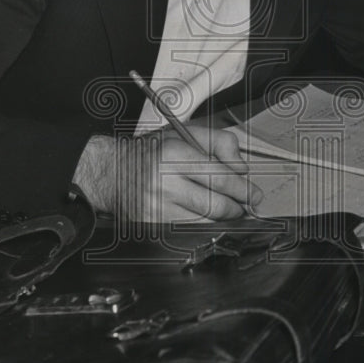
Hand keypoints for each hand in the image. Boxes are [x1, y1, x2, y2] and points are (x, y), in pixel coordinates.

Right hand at [73, 126, 261, 221]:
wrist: (110, 171)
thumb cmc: (151, 151)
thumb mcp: (184, 133)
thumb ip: (219, 142)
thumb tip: (242, 167)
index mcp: (174, 153)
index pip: (220, 176)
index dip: (242, 188)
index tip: (253, 194)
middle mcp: (164, 180)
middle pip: (215, 203)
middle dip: (236, 207)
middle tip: (245, 206)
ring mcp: (156, 205)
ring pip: (204, 220)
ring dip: (221, 218)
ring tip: (227, 210)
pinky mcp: (151, 223)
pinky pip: (188, 229)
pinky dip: (202, 225)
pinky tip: (206, 217)